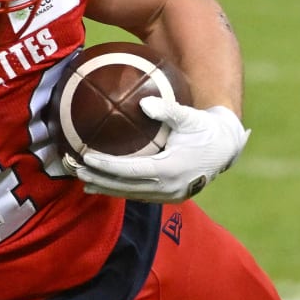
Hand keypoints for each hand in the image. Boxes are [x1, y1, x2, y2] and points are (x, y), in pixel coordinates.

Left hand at [75, 100, 249, 201]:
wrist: (226, 149)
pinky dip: (117, 189)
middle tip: (74, 168)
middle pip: (124, 186)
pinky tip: (100, 183)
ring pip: (128, 193)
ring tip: (80, 178)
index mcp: (171, 170)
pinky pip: (137, 194)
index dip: (106, 166)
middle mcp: (168, 188)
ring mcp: (168, 196)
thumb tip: (144, 102)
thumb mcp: (190, 116)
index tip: (86, 157)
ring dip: (103, 186)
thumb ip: (168, 110)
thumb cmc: (205, 128)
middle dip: (97, 178)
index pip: (130, 170)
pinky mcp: (167, 198)